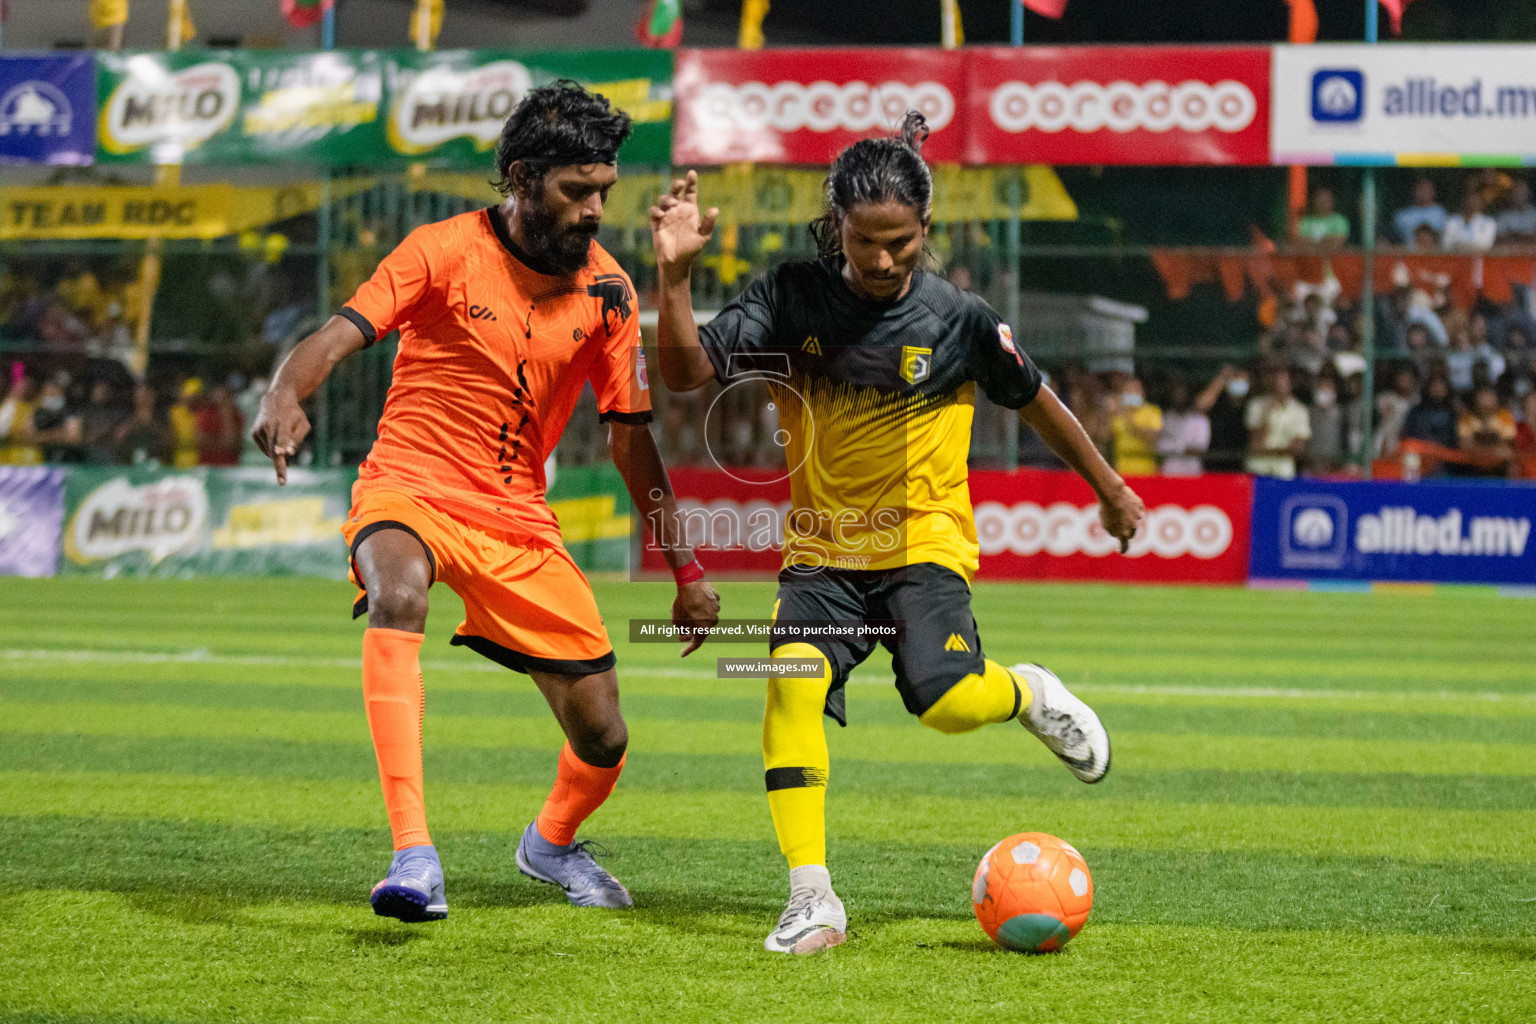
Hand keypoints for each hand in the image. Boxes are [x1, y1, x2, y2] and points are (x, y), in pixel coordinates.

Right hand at [251, 386, 308, 484]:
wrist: (276, 400)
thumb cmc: (294, 414)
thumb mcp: (303, 424)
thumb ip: (298, 438)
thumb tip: (289, 453)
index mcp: (283, 423)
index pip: (282, 437)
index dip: (281, 446)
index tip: (280, 453)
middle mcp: (268, 426)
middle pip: (273, 450)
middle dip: (279, 466)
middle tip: (282, 481)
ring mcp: (259, 429)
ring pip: (270, 451)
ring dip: (279, 456)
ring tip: (286, 450)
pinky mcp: (254, 433)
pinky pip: (265, 448)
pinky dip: (272, 450)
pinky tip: (276, 442)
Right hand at [649, 171, 717, 285]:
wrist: (677, 262)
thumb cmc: (692, 249)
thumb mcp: (703, 236)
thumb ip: (708, 223)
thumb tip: (715, 209)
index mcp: (690, 210)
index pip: (690, 192)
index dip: (691, 182)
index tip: (692, 173)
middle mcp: (678, 210)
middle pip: (676, 191)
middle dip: (677, 185)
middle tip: (680, 184)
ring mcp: (667, 215)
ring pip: (664, 199)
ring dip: (667, 198)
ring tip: (673, 205)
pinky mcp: (657, 223)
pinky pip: (654, 211)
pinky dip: (656, 211)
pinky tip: (662, 215)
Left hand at [671, 579, 720, 656]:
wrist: (690, 582)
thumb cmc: (683, 603)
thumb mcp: (677, 621)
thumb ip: (681, 633)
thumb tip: (685, 636)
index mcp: (705, 628)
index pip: (697, 643)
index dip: (688, 650)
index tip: (682, 654)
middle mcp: (714, 620)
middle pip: (701, 629)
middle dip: (691, 630)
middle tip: (680, 629)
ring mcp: (717, 608)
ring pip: (705, 616)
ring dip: (695, 617)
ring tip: (683, 610)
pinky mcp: (716, 598)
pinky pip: (708, 605)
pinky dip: (701, 606)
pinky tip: (692, 600)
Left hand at [1098, 481, 1145, 554]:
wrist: (1113, 494)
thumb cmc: (1106, 510)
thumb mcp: (1106, 524)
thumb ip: (1113, 531)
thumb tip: (1119, 533)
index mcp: (1123, 534)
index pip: (1125, 545)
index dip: (1123, 549)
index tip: (1120, 550)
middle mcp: (1133, 527)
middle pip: (1131, 533)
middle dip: (1126, 531)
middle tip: (1119, 525)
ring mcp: (1138, 516)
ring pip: (1134, 519)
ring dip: (1128, 517)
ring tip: (1118, 509)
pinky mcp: (1140, 505)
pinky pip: (1136, 507)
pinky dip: (1131, 506)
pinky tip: (1125, 501)